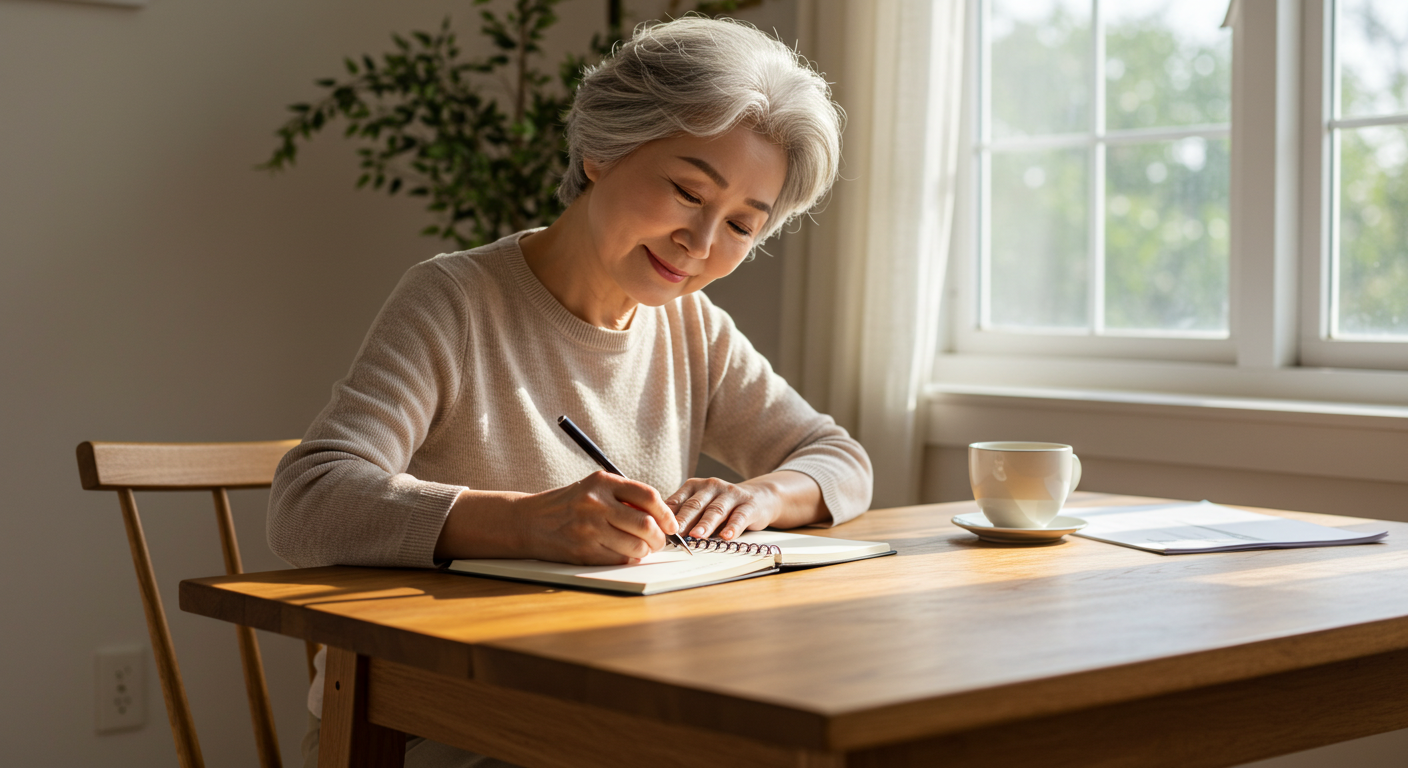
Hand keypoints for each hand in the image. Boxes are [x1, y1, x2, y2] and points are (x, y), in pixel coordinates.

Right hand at [435, 471, 677, 564]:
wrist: (527, 521)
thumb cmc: (566, 504)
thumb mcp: (592, 488)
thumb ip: (622, 495)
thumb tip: (660, 515)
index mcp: (602, 482)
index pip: (647, 495)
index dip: (666, 513)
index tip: (671, 524)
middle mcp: (596, 503)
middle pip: (646, 524)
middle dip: (660, 537)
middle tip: (660, 541)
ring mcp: (589, 528)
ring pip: (636, 545)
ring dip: (646, 551)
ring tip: (643, 549)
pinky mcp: (584, 551)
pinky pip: (619, 559)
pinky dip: (629, 559)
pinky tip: (626, 554)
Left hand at [665, 477, 779, 540]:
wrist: (758, 497)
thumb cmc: (721, 506)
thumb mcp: (700, 506)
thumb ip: (683, 515)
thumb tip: (660, 533)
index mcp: (694, 486)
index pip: (678, 500)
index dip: (667, 515)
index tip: (659, 529)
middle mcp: (711, 486)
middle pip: (695, 504)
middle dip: (684, 520)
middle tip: (674, 533)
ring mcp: (731, 494)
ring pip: (716, 510)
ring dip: (705, 524)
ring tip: (696, 536)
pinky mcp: (748, 504)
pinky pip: (739, 516)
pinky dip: (732, 527)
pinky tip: (726, 536)